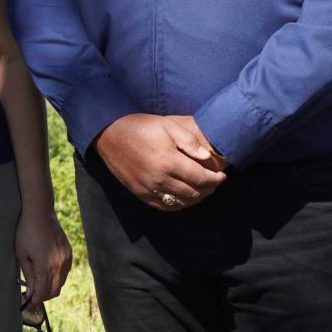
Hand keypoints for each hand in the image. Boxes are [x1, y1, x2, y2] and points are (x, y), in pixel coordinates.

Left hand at [15, 207, 72, 308]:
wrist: (40, 213)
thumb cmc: (26, 232)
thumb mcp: (22, 255)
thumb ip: (28, 275)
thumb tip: (31, 292)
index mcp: (45, 266)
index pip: (42, 292)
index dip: (35, 301)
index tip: (28, 304)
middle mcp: (59, 265)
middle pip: (54, 291)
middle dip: (43, 296)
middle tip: (32, 295)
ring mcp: (66, 259)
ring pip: (61, 283)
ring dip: (50, 287)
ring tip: (38, 284)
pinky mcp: (69, 254)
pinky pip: (65, 272)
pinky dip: (57, 277)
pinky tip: (47, 273)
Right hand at [92, 113, 226, 212]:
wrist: (109, 134)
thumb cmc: (140, 126)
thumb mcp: (167, 125)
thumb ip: (189, 141)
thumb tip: (207, 157)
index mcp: (168, 161)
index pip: (200, 178)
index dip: (215, 179)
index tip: (222, 176)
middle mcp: (159, 179)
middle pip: (193, 193)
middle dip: (208, 189)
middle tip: (215, 183)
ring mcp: (148, 189)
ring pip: (180, 203)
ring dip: (195, 199)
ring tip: (202, 190)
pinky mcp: (139, 193)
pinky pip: (164, 206)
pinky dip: (178, 206)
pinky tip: (183, 198)